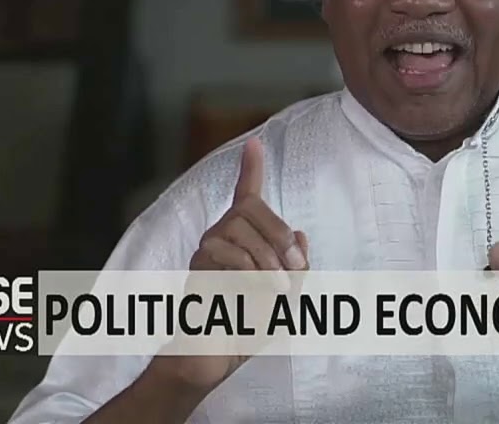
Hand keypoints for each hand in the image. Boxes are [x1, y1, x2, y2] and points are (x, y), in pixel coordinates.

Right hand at [160, 137, 309, 394]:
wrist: (217, 356)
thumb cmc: (249, 326)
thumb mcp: (288, 296)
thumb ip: (298, 265)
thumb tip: (300, 232)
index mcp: (245, 239)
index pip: (246, 195)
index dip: (250, 168)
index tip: (254, 143)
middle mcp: (222, 236)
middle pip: (251, 207)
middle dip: (279, 234)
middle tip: (295, 267)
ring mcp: (207, 249)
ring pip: (240, 227)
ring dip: (267, 257)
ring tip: (277, 288)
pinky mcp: (197, 266)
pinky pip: (227, 252)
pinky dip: (250, 271)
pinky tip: (256, 290)